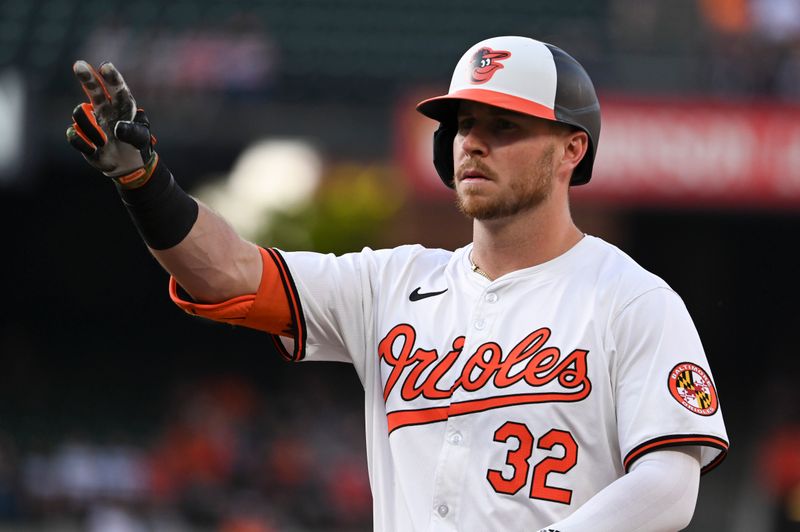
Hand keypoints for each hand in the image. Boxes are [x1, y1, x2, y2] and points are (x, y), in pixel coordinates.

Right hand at [66, 61, 156, 186]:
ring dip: (92, 131)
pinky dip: (83, 143)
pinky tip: (93, 149)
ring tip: (105, 143)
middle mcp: (104, 108)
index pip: (117, 89)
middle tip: (79, 65)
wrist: (126, 165)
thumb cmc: (136, 146)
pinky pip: (74, 136)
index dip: (112, 77)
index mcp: (122, 106)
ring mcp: (91, 120)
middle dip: (87, 77)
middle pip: (94, 90)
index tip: (105, 66)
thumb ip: (133, 132)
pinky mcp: (81, 135)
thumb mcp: (141, 140)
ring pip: (80, 114)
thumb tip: (116, 127)